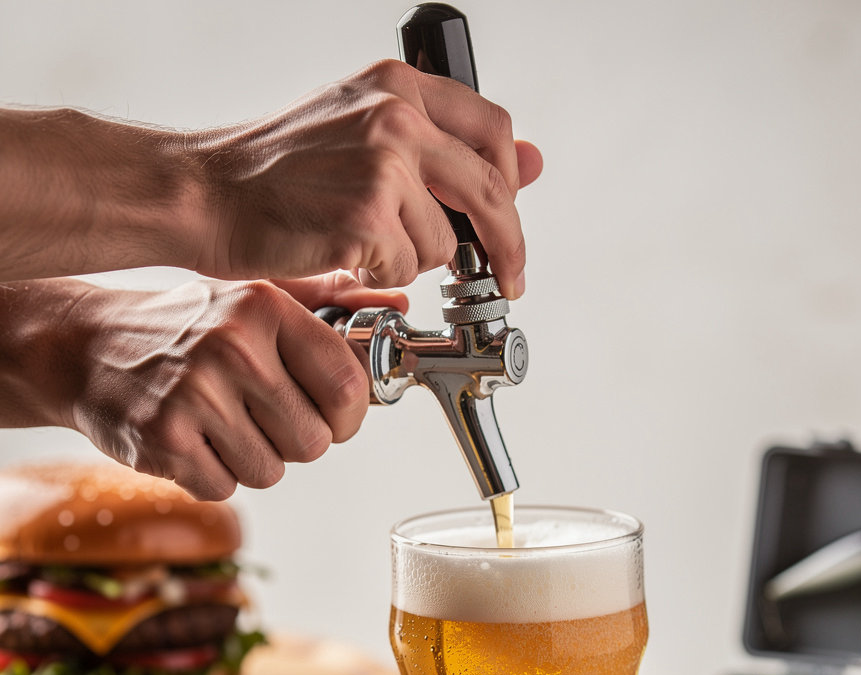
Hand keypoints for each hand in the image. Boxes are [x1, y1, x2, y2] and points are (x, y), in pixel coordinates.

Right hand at [0, 274, 406, 500]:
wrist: (82, 348)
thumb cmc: (183, 328)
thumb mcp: (253, 299)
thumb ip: (327, 305)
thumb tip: (397, 308)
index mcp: (266, 309)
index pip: (348, 385)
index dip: (349, 416)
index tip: (334, 417)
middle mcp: (233, 348)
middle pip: (314, 441)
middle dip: (296, 441)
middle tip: (263, 418)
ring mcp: (195, 395)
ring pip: (272, 471)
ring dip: (254, 460)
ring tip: (222, 424)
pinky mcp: (164, 441)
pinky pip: (226, 488)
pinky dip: (214, 475)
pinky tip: (193, 440)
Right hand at [190, 60, 542, 297]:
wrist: (204, 192)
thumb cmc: (274, 170)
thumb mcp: (360, 132)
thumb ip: (441, 146)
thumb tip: (529, 163)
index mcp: (397, 86)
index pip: (493, 129)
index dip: (510, 182)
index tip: (508, 216)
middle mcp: (395, 116)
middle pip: (490, 191)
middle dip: (506, 245)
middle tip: (506, 276)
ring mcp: (382, 165)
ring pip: (443, 243)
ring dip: (412, 259)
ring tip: (360, 242)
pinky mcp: (365, 217)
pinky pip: (407, 269)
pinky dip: (380, 274)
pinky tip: (342, 254)